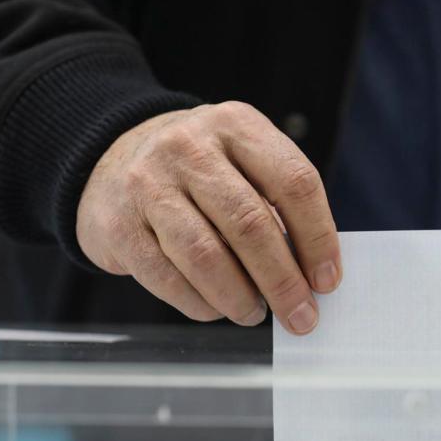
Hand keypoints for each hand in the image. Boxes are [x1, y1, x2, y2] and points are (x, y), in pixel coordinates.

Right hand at [76, 102, 341, 334]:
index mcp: (237, 125)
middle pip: (251, 223)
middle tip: (300, 315)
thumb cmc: (199, 171)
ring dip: (239, 298)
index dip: (318, 238)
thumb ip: (277, 206)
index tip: (327, 281)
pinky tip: (215, 309)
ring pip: (206, 255)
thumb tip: (312, 276)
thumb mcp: (242, 162)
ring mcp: (148, 183)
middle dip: (283, 281)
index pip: (294, 182)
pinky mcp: (119, 224)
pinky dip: (199, 304)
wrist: (113, 156)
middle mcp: (190, 147)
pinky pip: (167, 277)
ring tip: (254, 313)